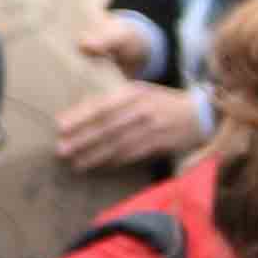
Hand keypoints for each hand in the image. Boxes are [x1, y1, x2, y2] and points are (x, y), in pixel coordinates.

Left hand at [53, 77, 202, 174]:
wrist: (198, 114)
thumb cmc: (157, 102)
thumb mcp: (137, 91)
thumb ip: (110, 100)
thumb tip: (77, 112)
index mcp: (132, 92)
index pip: (102, 105)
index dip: (80, 116)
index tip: (59, 126)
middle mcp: (141, 109)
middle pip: (107, 126)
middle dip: (82, 139)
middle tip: (61, 149)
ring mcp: (153, 127)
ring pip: (118, 143)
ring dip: (95, 155)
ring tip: (75, 163)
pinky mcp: (161, 144)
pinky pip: (133, 154)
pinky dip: (115, 161)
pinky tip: (99, 166)